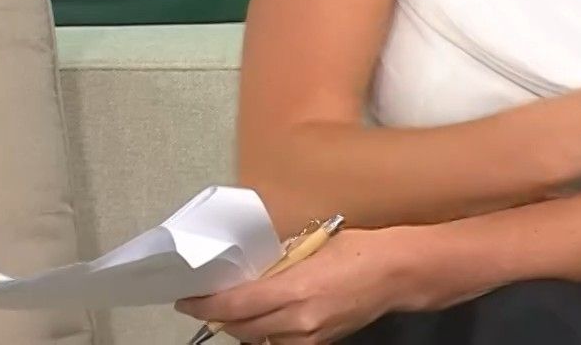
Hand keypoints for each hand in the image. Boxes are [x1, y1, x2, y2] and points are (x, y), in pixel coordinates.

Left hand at [173, 227, 415, 343]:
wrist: (394, 274)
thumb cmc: (355, 249)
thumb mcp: (310, 246)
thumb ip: (276, 261)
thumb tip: (248, 269)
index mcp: (292, 288)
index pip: (234, 306)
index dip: (205, 305)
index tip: (186, 300)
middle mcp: (297, 319)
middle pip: (240, 328)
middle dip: (218, 318)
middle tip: (205, 302)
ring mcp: (308, 337)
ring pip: (257, 340)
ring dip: (241, 327)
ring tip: (235, 310)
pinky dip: (265, 333)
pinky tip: (265, 319)